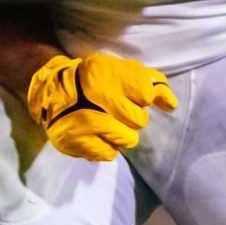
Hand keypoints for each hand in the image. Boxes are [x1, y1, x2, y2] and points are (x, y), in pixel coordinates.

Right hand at [25, 53, 176, 161]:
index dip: (142, 97)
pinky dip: (106, 146)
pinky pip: (110, 154)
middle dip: (131, 117)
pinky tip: (96, 135)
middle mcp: (99, 97)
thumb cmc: (94, 80)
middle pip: (140, 121)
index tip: (131, 95)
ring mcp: (88, 122)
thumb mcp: (120, 71)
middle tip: (115, 111)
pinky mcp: (78, 142)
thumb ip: (149, 83)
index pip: (147, 94)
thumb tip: (172, 104)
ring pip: (128, 140)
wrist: (53, 92)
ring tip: (106, 124)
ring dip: (121, 134)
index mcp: (110, 75)